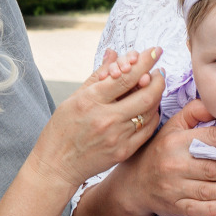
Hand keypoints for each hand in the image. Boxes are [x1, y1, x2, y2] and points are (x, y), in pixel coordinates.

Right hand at [29, 48, 164, 191]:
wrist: (57, 165)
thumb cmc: (62, 129)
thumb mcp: (73, 98)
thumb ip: (97, 76)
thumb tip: (113, 54)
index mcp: (90, 101)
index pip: (125, 77)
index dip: (144, 61)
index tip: (154, 51)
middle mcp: (106, 118)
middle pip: (145, 94)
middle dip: (158, 79)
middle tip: (159, 71)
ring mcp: (117, 137)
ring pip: (150, 112)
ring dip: (156, 96)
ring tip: (153, 87)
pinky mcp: (124, 151)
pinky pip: (148, 130)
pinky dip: (152, 115)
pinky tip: (149, 108)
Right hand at [110, 95, 215, 215]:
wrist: (134, 184)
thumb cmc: (160, 151)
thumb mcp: (172, 127)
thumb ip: (194, 112)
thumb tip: (215, 103)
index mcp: (177, 141)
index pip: (213, 138)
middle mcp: (175, 164)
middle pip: (214, 167)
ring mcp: (174, 187)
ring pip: (209, 189)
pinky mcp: (173, 206)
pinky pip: (196, 209)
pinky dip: (214, 209)